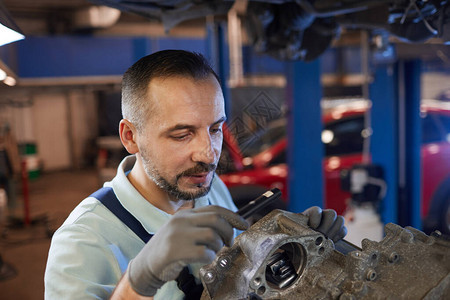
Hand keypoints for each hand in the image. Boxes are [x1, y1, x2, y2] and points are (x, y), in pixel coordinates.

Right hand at [127, 205, 248, 295]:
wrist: (145, 265)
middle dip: (229, 231)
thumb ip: (200, 225)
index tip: (244, 224)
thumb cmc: (168, 249)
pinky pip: (204, 252)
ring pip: (212, 235)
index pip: (214, 209)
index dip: (233, 216)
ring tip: (212, 252)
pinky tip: (204, 260)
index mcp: (185, 214)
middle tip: (229, 242)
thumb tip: (228, 225)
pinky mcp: (175, 250)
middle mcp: (181, 220)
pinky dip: (209, 257)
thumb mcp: (182, 229)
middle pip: (216, 219)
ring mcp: (178, 235)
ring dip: (218, 246)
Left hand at [302, 206, 346, 241]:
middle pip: (332, 214)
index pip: (317, 210)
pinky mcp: (338, 230)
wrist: (303, 243)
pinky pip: (344, 230)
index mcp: (311, 213)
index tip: (312, 227)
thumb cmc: (299, 236)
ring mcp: (332, 222)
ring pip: (340, 220)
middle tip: (321, 236)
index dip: (316, 219)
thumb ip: (299, 230)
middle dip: (326, 227)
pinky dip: (338, 236)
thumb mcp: (297, 232)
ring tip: (326, 240)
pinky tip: (331, 242)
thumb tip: (304, 232)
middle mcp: (323, 214)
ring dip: (333, 232)